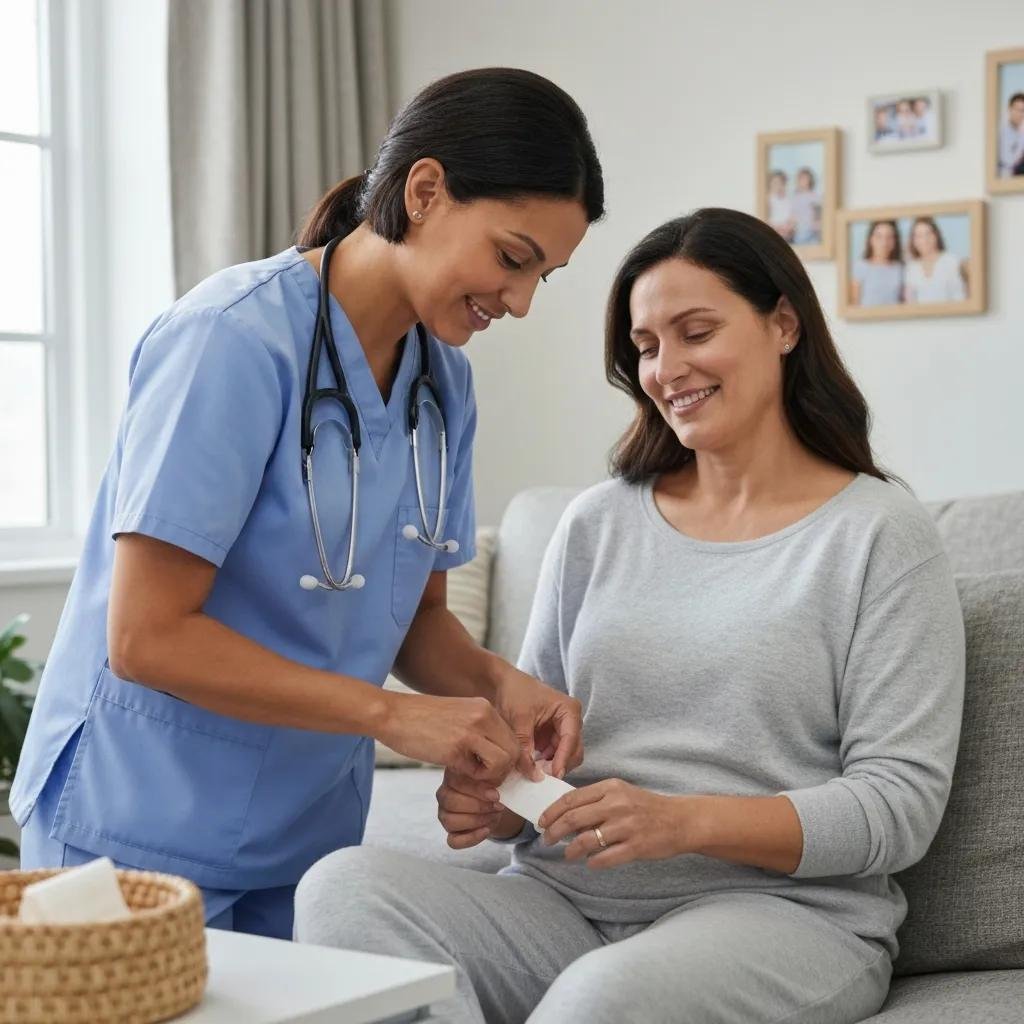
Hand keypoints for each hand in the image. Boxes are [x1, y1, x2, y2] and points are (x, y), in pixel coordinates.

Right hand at [377, 691, 535, 782]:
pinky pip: (479, 772)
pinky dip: (473, 778)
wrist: (393, 714)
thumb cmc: (422, 718)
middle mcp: (483, 716)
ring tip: (474, 773)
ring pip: (503, 761)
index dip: (511, 758)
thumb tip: (499, 754)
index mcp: (485, 707)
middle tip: (489, 777)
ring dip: (492, 775)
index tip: (503, 771)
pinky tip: (458, 770)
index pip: (514, 737)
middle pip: (514, 750)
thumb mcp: (459, 715)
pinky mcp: (455, 749)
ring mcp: (470, 731)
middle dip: (505, 769)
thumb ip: (480, 729)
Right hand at [435, 767, 525, 848]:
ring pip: (449, 820)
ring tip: (493, 815)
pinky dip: (471, 838)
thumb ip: (518, 765)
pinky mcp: (451, 832)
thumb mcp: (506, 770)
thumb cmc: (497, 782)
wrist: (497, 801)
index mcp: (454, 773)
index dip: (476, 789)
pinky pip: (453, 841)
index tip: (497, 794)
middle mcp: (445, 792)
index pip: (455, 780)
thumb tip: (535, 775)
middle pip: (450, 801)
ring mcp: (445, 813)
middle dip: (478, 806)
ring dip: (475, 820)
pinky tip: (486, 830)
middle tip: (497, 805)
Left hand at [491, 663, 583, 779]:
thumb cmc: (514, 692)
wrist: (500, 683)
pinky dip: (544, 763)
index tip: (554, 775)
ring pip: (564, 756)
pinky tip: (531, 768)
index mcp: (568, 710)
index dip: (563, 759)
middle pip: (573, 751)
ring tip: (534, 773)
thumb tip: (532, 773)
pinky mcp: (550, 737)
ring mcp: (561, 730)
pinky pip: (552, 755)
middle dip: (560, 764)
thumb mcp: (520, 719)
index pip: (571, 739)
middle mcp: (570, 721)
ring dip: (551, 766)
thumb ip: (526, 746)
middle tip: (542, 778)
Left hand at [537, 779, 703, 869]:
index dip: (551, 811)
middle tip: (546, 839)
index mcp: (611, 787)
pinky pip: (605, 858)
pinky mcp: (636, 847)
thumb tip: (565, 815)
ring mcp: (626, 826)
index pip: (571, 799)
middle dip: (554, 831)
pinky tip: (590, 863)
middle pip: (573, 819)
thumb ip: (596, 800)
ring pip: (586, 840)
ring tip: (567, 854)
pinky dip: (593, 862)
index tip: (541, 821)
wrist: (680, 820)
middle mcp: (617, 804)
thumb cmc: (645, 807)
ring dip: (571, 850)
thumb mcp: (621, 793)